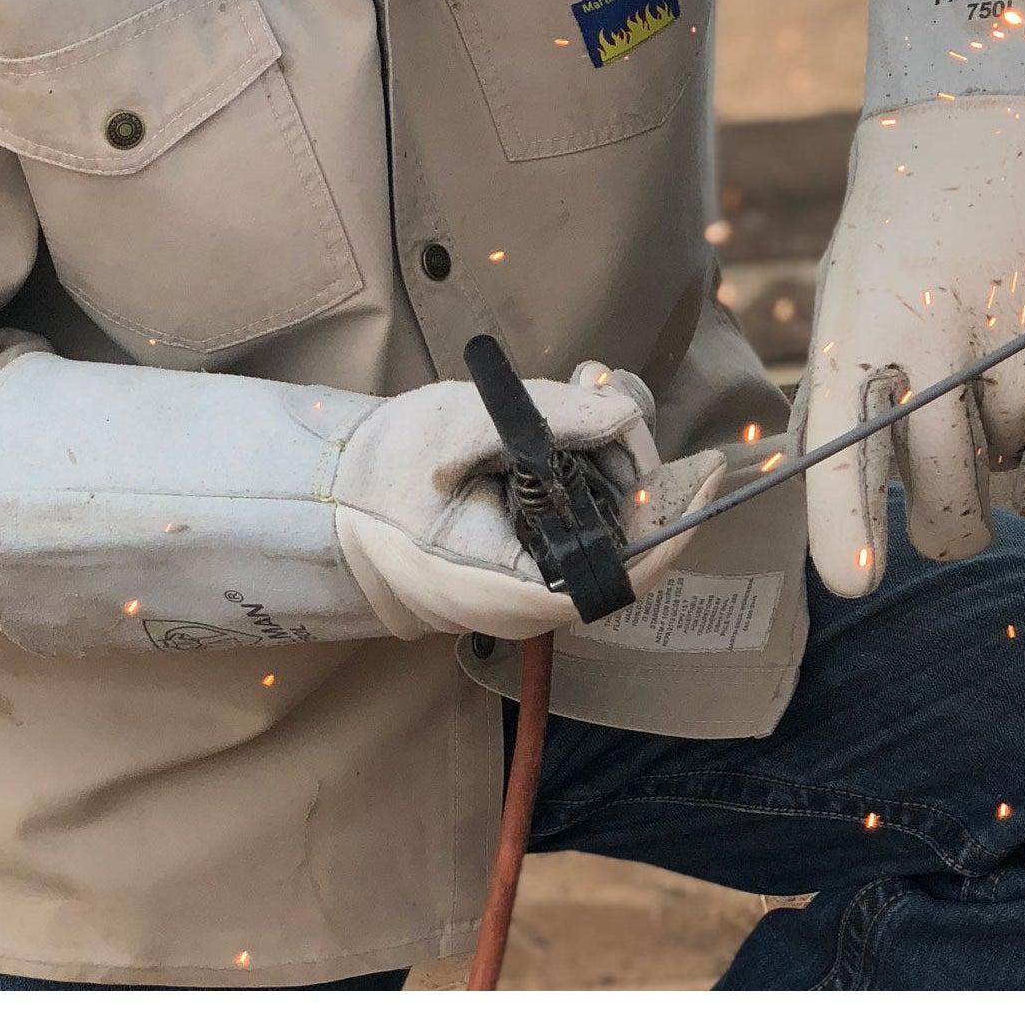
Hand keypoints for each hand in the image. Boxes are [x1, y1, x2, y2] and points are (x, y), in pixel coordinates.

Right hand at [330, 362, 720, 637]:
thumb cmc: (383, 471)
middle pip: (616, 556)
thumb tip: (626, 415)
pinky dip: (588, 493)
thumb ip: (551, 417)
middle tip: (669, 440)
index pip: (620, 577)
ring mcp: (514, 598)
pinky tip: (585, 441)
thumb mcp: (466, 425)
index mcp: (510, 586)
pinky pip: (569, 542)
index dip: (671, 530)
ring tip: (616, 417)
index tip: (706, 483)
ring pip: (595, 546)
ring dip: (616, 486)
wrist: (319, 503)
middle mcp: (521, 608)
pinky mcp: (508, 577)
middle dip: (645, 490)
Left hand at [801, 98, 1024, 595]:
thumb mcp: (845, 295)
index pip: (844, 445)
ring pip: (1004, 470)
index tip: (853, 581)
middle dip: (939, 532)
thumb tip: (816, 488)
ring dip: (992, 451)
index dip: (846, 523)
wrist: (995, 126)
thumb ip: (835, 393)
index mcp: (861, 326)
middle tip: (939, 532)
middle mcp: (940, 339)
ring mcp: (1021, 345)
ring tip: (982, 365)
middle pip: (944, 492)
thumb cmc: (902, 229)